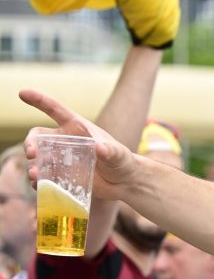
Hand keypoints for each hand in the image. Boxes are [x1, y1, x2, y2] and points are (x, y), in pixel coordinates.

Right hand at [21, 90, 138, 201]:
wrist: (126, 183)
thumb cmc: (124, 162)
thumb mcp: (120, 155)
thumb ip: (111, 151)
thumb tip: (100, 147)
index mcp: (78, 128)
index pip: (55, 110)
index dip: (39, 100)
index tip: (23, 93)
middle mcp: (66, 141)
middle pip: (38, 136)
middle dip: (30, 142)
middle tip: (31, 153)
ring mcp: (62, 158)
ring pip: (38, 158)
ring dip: (33, 165)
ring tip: (35, 175)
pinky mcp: (62, 175)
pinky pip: (44, 176)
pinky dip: (38, 181)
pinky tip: (38, 186)